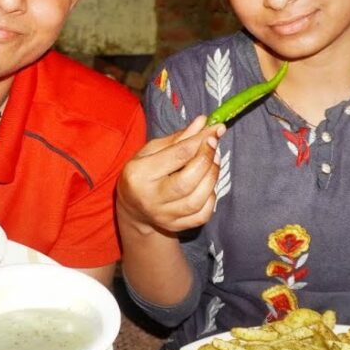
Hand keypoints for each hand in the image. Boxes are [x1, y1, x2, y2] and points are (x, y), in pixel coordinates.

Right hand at [116, 115, 224, 233]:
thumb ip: (178, 138)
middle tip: (214, 146)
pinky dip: (211, 197)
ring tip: (213, 161)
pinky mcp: (176, 226)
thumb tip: (204, 122)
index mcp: (139, 174)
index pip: (176, 155)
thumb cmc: (143, 173)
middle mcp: (150, 198)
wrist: (134, 208)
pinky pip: (203, 214)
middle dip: (206, 160)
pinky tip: (208, 185)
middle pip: (187, 181)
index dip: (200, 141)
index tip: (215, 129)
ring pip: (198, 200)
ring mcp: (164, 216)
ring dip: (212, 177)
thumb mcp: (152, 151)